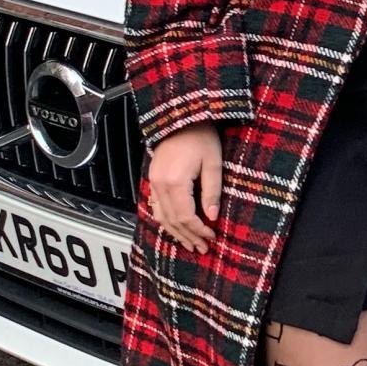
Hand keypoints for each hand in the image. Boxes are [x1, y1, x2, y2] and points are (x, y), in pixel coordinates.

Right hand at [146, 122, 223, 253]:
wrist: (181, 117)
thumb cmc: (200, 136)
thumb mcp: (213, 163)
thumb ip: (212, 191)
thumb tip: (212, 216)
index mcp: (175, 182)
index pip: (185, 217)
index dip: (199, 230)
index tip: (212, 237)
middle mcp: (160, 184)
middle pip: (172, 220)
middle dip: (188, 237)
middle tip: (203, 248)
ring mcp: (153, 182)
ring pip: (161, 216)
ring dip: (176, 233)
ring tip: (191, 244)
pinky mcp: (153, 179)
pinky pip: (156, 206)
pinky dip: (166, 220)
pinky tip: (176, 228)